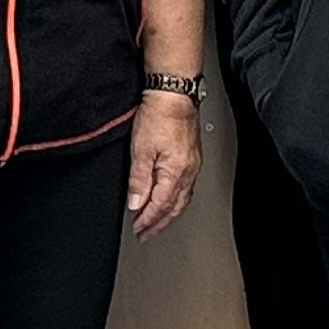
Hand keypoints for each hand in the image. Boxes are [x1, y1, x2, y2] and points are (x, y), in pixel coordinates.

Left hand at [127, 90, 200, 237]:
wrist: (174, 95)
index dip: (148, 220)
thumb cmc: (159, 116)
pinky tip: (169, 197)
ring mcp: (192, 164)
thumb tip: (136, 203)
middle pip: (174, 207)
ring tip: (157, 221)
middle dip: (159, 223)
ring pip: (182, 198)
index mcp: (175, 173)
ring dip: (168, 213)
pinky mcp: (191, 157)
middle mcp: (188, 172)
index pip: (160, 206)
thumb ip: (138, 180)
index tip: (139, 229)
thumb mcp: (141, 150)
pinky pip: (185, 186)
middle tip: (147, 233)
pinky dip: (175, 199)